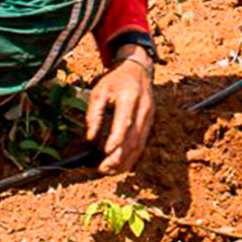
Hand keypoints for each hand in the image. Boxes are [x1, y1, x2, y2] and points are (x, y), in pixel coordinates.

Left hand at [87, 49, 154, 173]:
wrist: (138, 70)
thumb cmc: (116, 80)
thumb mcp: (100, 89)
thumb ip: (95, 112)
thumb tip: (90, 136)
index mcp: (130, 96)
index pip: (125, 121)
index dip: (116, 139)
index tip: (105, 152)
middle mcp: (143, 108)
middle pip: (134, 138)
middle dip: (119, 157)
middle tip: (103, 168)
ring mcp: (149, 117)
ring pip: (140, 144)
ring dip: (125, 161)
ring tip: (110, 171)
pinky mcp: (150, 123)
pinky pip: (142, 144)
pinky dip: (132, 157)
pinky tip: (121, 165)